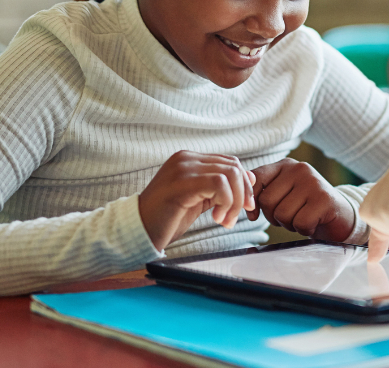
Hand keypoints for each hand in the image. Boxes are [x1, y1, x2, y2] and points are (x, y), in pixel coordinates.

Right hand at [138, 151, 254, 250]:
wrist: (138, 230)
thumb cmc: (167, 218)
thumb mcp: (199, 199)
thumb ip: (220, 188)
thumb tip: (250, 178)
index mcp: (189, 159)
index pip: (230, 162)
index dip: (243, 184)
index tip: (246, 206)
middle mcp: (186, 158)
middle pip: (233, 166)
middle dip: (242, 194)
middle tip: (233, 217)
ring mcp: (183, 168)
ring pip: (229, 175)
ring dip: (234, 202)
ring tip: (223, 220)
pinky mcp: (182, 182)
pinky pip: (219, 184)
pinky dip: (225, 202)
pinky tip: (216, 218)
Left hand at [251, 158, 355, 242]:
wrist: (341, 217)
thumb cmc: (306, 207)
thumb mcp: (283, 193)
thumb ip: (263, 191)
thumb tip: (243, 197)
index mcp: (286, 165)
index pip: (256, 178)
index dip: (251, 201)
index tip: (255, 216)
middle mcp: (299, 168)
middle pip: (267, 201)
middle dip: (274, 217)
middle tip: (291, 216)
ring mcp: (313, 182)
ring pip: (282, 214)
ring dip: (290, 224)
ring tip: (303, 217)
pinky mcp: (324, 199)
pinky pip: (299, 223)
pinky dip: (304, 229)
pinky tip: (314, 223)